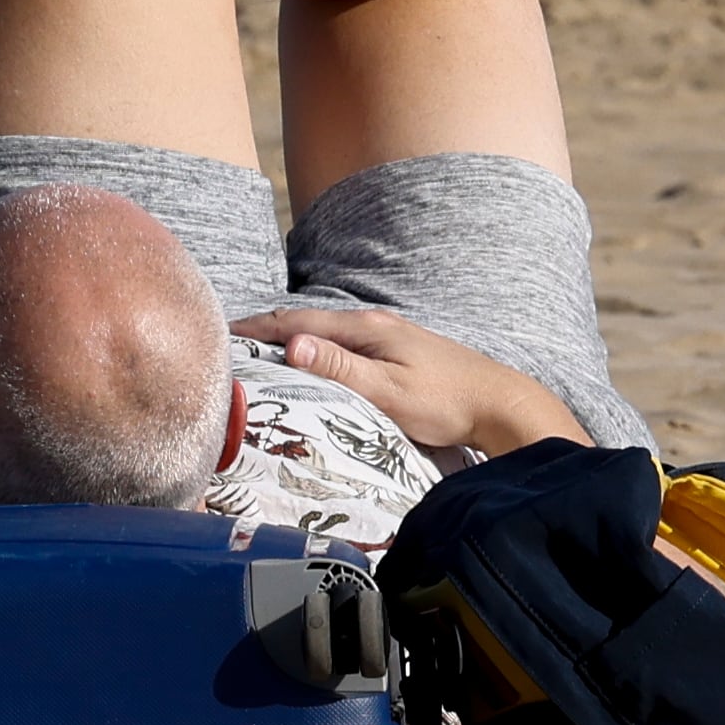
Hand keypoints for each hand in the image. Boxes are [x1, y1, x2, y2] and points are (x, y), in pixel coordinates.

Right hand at [230, 306, 584, 455]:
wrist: (501, 404)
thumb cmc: (446, 402)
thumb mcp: (388, 391)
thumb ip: (340, 368)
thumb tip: (291, 344)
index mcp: (366, 329)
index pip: (297, 322)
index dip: (257, 327)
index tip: (223, 331)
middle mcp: (374, 324)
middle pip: (308, 321)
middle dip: (267, 328)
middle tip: (231, 340)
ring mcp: (389, 335)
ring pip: (326, 332)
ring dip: (292, 337)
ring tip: (262, 350)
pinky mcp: (399, 351)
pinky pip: (344, 343)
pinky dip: (317, 347)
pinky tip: (314, 360)